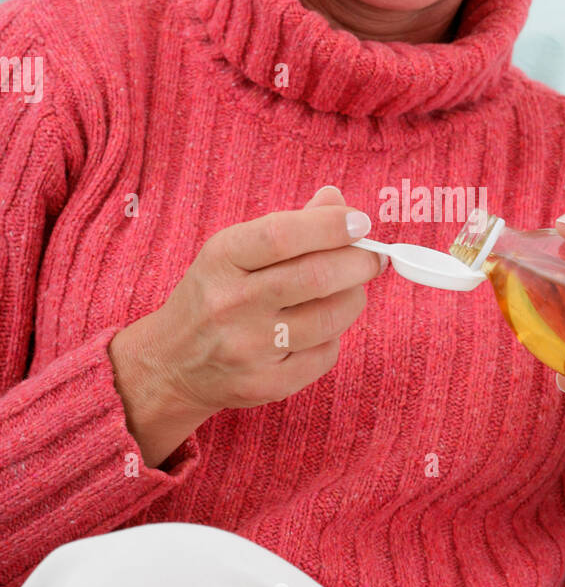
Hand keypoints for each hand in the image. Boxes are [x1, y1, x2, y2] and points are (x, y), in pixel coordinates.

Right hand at [141, 184, 386, 417]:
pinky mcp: (264, 385)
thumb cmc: (215, 295)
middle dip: (359, 263)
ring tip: (350, 290)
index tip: (361, 223)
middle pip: (315, 277)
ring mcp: (247, 348)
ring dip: (354, 298)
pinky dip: (335, 336)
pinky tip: (321, 328)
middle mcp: (230, 304)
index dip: (331, 225)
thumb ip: (287, 226)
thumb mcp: (234, 251)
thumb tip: (337, 201)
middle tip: (372, 258)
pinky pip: (325, 355)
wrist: (171, 363)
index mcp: (221, 259)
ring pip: (329, 318)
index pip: (283, 234)